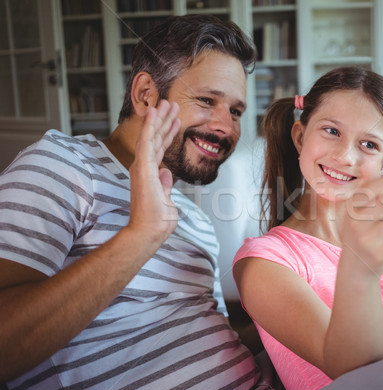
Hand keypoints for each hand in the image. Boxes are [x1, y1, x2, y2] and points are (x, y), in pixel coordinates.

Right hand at [128, 100, 180, 244]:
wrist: (150, 230)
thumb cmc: (157, 219)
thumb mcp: (166, 198)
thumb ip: (165, 184)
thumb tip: (167, 173)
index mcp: (151, 172)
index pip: (161, 147)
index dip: (168, 132)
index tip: (175, 119)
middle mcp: (145, 166)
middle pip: (156, 138)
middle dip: (165, 120)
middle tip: (172, 103)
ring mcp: (143, 166)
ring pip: (151, 135)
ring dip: (159, 118)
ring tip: (166, 102)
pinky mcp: (142, 167)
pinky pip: (147, 141)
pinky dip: (150, 125)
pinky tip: (154, 112)